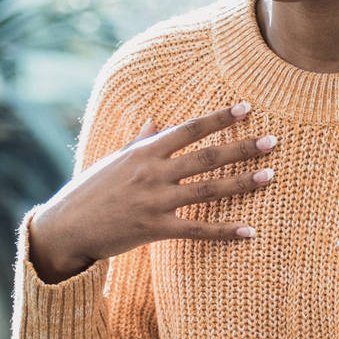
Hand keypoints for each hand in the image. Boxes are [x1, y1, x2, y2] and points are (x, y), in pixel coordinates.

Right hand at [29, 102, 275, 282]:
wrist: (65, 228)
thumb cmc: (90, 191)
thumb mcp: (114, 160)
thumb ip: (139, 141)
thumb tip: (156, 122)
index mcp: (144, 151)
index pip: (189, 129)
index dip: (218, 118)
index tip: (246, 108)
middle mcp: (152, 172)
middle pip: (206, 157)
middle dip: (241, 148)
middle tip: (272, 141)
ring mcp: (155, 201)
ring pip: (207, 189)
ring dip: (241, 182)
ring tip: (269, 175)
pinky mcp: (154, 229)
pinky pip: (197, 229)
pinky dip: (224, 230)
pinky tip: (249, 230)